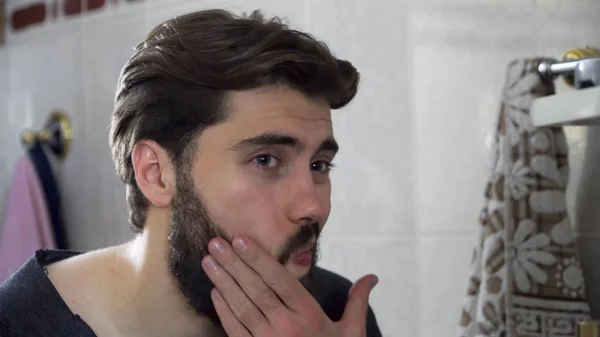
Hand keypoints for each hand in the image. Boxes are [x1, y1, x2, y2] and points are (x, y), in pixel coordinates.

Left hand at [201, 236, 377, 336]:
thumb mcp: (352, 333)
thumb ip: (358, 302)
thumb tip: (373, 276)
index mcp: (309, 315)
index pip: (280, 280)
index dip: (259, 259)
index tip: (240, 239)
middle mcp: (286, 326)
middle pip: (256, 290)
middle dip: (234, 264)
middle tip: (215, 242)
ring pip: (242, 307)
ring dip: (223, 282)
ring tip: (208, 261)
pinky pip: (235, 331)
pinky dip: (224, 311)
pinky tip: (215, 292)